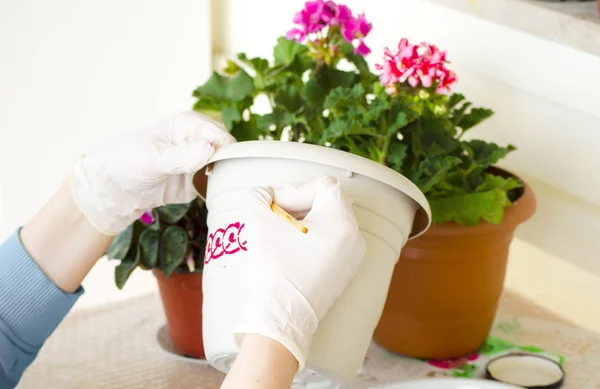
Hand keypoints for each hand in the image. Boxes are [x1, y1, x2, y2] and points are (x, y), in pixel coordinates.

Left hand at [71, 111, 234, 234]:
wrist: (111, 188)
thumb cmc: (126, 162)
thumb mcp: (153, 159)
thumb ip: (182, 156)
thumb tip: (211, 148)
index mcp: (189, 124)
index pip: (220, 135)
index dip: (224, 151)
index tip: (216, 168)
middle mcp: (198, 141)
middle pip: (228, 151)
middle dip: (228, 166)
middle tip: (215, 182)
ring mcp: (198, 162)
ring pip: (225, 169)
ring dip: (225, 180)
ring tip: (216, 192)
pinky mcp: (196, 182)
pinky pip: (215, 186)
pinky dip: (217, 192)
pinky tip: (213, 199)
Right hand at [235, 176, 365, 369]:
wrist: (280, 320)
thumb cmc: (274, 270)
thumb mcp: (260, 223)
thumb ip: (259, 198)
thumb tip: (263, 194)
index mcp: (342, 222)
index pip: (323, 186)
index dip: (296, 190)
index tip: (276, 208)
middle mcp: (355, 238)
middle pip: (329, 202)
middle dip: (299, 204)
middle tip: (275, 216)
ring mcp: (353, 257)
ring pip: (330, 222)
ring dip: (304, 220)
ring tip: (280, 233)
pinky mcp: (345, 272)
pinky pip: (333, 242)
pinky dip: (312, 239)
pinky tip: (290, 250)